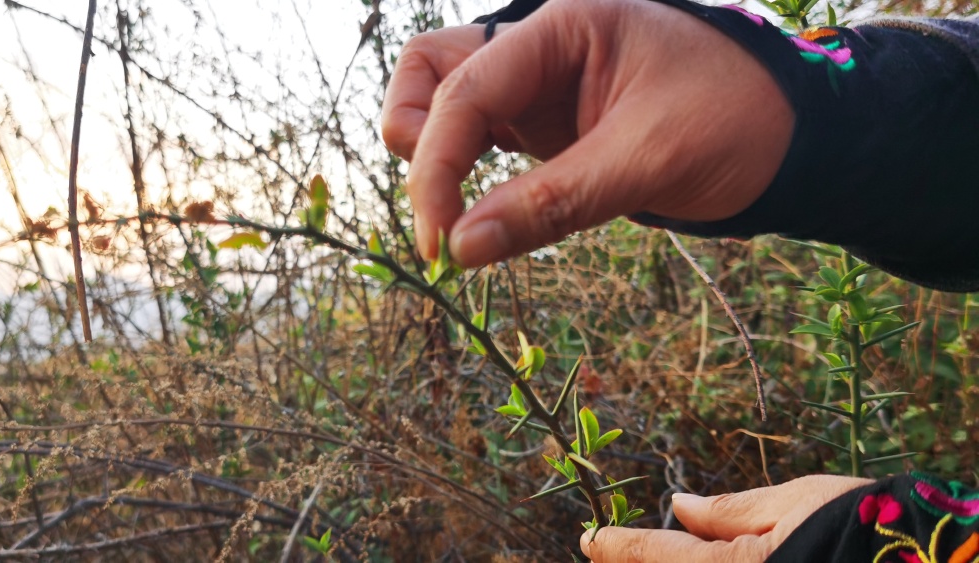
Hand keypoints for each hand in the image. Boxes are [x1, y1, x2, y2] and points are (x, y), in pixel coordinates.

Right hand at [381, 0, 793, 265]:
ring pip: (442, 104)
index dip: (437, 165)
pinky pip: (478, 139)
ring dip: (433, 156)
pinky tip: (479, 218)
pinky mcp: (542, 123)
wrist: (791, 136)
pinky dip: (463, 175)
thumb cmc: (736, 122)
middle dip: (423, 147)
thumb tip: (462, 249)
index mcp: (564, 26)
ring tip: (455, 220)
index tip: (440, 242)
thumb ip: (552, 203)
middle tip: (443, 226)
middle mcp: (539, 47)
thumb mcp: (649, 159)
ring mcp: (536, 85)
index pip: (465, 88)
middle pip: (431, 75)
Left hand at [579, 475, 871, 561]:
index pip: (651, 556)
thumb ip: (727, 513)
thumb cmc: (860, 521)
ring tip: (647, 555)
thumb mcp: (791, 503)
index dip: (613, 546)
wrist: (926, 557)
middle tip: (610, 551)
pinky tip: (706, 556)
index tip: (590, 538)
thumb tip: (677, 506)